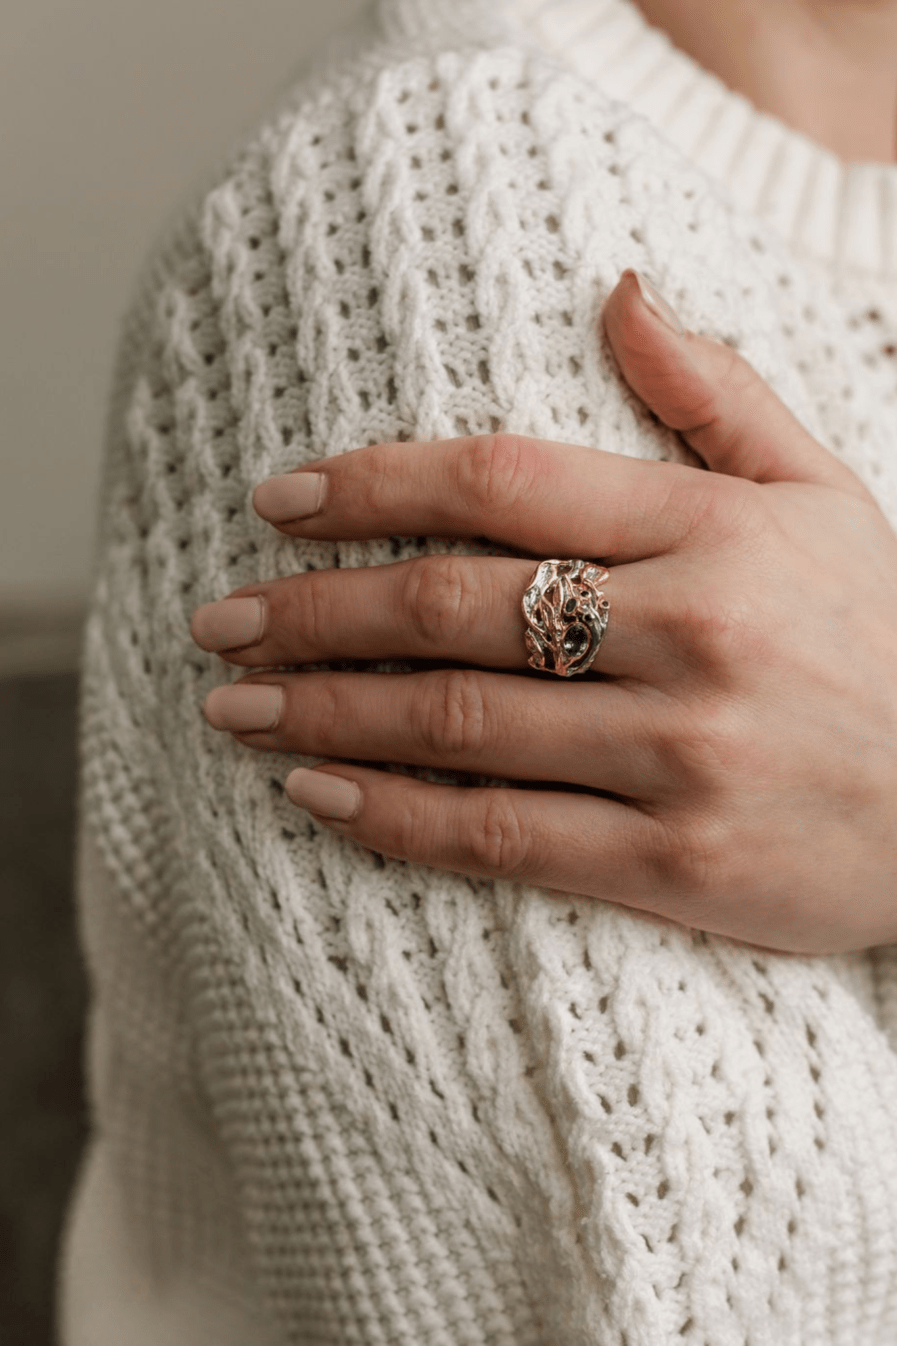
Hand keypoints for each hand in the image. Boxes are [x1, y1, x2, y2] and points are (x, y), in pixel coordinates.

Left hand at [190, 270, 896, 955]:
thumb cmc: (889, 639)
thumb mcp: (826, 495)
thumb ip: (718, 396)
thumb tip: (618, 290)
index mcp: (718, 532)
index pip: (504, 484)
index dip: (373, 486)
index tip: (280, 500)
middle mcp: (693, 636)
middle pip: (452, 610)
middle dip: (314, 611)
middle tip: (219, 616)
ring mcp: (683, 760)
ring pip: (460, 726)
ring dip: (325, 711)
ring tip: (235, 703)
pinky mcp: (679, 868)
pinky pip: (506, 838)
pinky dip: (396, 815)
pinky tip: (316, 792)